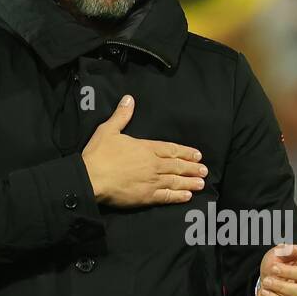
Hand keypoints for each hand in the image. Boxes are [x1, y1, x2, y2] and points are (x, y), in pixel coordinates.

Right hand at [81, 95, 207, 207]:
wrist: (91, 178)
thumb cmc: (99, 154)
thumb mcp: (108, 130)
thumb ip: (121, 116)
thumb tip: (129, 99)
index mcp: (146, 148)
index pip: (171, 149)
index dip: (186, 152)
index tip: (197, 155)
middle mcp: (153, 164)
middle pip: (177, 166)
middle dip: (192, 168)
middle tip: (205, 170)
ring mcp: (152, 181)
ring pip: (176, 181)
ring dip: (190, 182)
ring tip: (202, 183)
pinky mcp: (146, 196)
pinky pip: (167, 196)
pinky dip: (178, 196)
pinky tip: (187, 196)